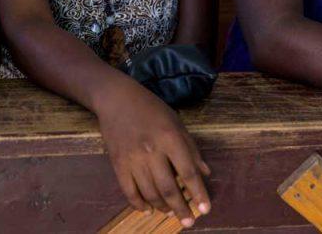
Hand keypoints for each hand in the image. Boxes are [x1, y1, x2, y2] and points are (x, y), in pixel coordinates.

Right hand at [97, 83, 210, 226]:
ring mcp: (133, 158)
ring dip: (162, 207)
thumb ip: (191, 148)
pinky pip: (129, 191)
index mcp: (170, 138)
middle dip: (181, 209)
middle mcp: (152, 150)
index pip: (188, 172)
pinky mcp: (117, 163)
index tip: (205, 210)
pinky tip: (148, 209)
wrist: (116, 99)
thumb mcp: (176, 122)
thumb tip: (205, 173)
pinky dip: (138, 204)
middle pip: (168, 188)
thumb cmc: (151, 108)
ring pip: (149, 192)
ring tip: (171, 213)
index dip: (198, 193)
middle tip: (189, 222)